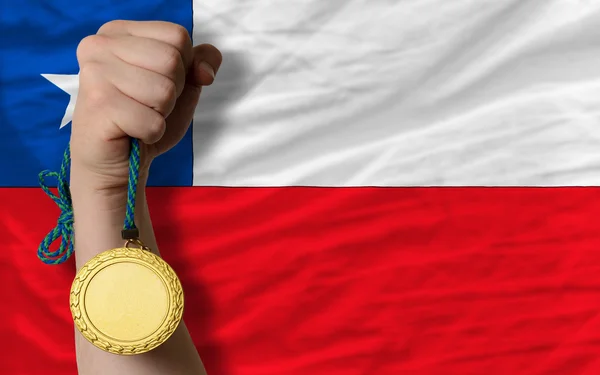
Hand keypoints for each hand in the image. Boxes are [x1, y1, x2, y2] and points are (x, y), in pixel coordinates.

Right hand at [70, 20, 221, 194]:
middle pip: (172, 60)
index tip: (157, 83)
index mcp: (118, 32)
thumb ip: (200, 64)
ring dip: (161, 114)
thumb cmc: (144, 118)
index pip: (177, 36)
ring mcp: (95, 73)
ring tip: (138, 117)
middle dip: (172, 92)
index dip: (183, 67)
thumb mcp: (182, 86)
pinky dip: (152, 133)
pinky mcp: (99, 105)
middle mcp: (100, 45)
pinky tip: (131, 132)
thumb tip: (205, 71)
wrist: (116, 160)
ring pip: (164, 91)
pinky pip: (153, 121)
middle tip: (147, 105)